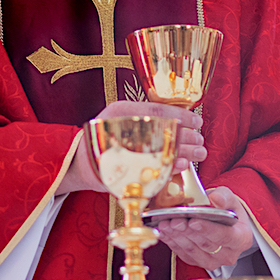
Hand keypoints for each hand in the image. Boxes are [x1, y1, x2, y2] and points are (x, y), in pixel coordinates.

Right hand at [60, 101, 204, 193]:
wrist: (79, 161)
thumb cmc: (107, 138)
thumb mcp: (123, 120)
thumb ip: (146, 118)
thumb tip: (182, 120)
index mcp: (121, 111)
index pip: (157, 110)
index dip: (182, 116)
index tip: (197, 122)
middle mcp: (120, 127)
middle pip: (162, 130)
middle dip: (187, 136)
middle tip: (201, 140)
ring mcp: (119, 149)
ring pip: (160, 149)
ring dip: (184, 152)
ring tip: (199, 154)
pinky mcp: (120, 169)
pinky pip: (150, 167)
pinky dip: (170, 166)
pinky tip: (182, 165)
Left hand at [154, 187, 254, 270]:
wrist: (222, 220)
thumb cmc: (227, 210)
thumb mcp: (230, 198)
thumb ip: (223, 197)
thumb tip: (215, 199)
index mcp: (242, 238)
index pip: (225, 236)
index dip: (208, 229)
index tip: (193, 221)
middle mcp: (229, 254)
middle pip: (206, 244)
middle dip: (188, 231)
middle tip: (174, 220)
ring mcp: (213, 261)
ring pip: (192, 251)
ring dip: (177, 237)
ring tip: (166, 223)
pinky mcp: (197, 262)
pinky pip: (183, 254)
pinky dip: (172, 242)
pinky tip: (164, 231)